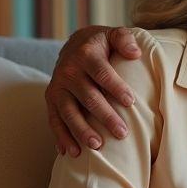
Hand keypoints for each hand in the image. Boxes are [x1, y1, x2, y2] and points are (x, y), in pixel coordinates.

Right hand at [45, 26, 141, 155]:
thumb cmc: (102, 44)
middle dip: (105, 116)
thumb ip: (124, 39)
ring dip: (81, 130)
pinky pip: (54, 120)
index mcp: (86, 54)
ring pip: (69, 112)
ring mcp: (57, 87)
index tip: (130, 102)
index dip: (116, 87)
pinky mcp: (51, 99)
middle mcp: (68, 71)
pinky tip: (70, 153)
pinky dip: (61, 137)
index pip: (102, 73)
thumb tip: (135, 53)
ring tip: (97, 146)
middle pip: (88, 97)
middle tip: (122, 133)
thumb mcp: (113, 35)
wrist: (74, 44)